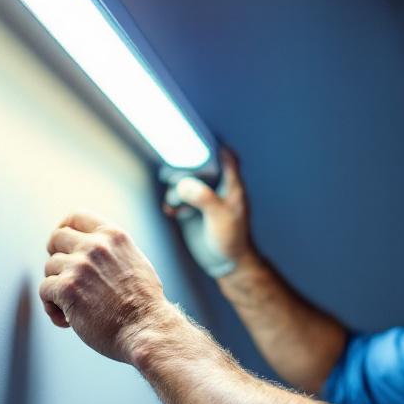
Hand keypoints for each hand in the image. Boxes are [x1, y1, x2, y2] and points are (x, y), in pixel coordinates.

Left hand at [39, 213, 176, 362]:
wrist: (146, 329)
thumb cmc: (144, 305)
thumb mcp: (135, 262)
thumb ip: (113, 251)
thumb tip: (90, 249)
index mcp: (113, 236)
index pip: (76, 217)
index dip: (63, 228)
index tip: (60, 244)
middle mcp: (95, 246)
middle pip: (56, 238)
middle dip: (55, 257)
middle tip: (63, 277)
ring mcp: (79, 266)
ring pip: (49, 268)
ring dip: (57, 288)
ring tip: (73, 308)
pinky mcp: (67, 288)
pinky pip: (45, 291)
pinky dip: (51, 307)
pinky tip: (67, 320)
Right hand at [162, 145, 255, 267]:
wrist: (225, 264)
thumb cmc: (232, 240)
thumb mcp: (221, 217)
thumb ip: (204, 198)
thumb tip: (183, 183)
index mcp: (231, 184)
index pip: (226, 155)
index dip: (214, 144)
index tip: (196, 139)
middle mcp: (216, 188)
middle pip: (198, 165)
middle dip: (185, 169)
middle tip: (174, 174)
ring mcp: (203, 199)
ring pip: (185, 182)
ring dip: (175, 189)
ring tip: (176, 202)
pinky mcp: (191, 210)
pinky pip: (177, 198)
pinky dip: (171, 202)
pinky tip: (171, 211)